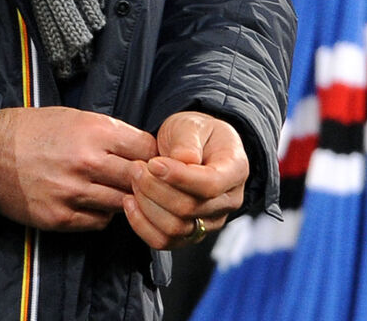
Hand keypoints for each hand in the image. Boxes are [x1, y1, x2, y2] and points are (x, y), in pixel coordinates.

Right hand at [0, 106, 157, 230]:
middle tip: (136, 180)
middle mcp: (87, 162)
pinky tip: (91, 202)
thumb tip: (141, 149)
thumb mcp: (73, 117)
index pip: (146, 148)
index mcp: (94, 131)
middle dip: (142, 180)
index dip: (150, 154)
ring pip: (122, 204)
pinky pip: (98, 222)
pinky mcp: (59, 216)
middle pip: (139, 179)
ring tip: (110, 191)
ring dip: (122, 199)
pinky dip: (100, 214)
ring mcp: (73, 192)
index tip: (146, 159)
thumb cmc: (31, 130)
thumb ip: (108, 133)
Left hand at [122, 110, 248, 249]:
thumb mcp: (191, 124)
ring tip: (134, 180)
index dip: (178, 177)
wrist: (192, 147)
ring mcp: (209, 221)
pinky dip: (141, 224)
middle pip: (189, 209)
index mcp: (235, 170)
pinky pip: (164, 241)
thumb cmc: (194, 134)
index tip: (153, 163)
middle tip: (137, 167)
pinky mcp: (190, 234)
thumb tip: (183, 160)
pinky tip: (131, 202)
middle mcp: (228, 201)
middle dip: (155, 188)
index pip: (210, 184)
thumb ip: (187, 141)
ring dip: (146, 205)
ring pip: (175, 229)